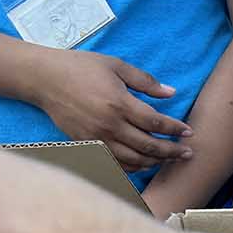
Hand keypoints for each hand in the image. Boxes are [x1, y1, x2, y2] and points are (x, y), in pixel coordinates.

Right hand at [36, 49, 194, 172]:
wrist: (44, 79)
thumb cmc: (81, 67)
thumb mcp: (116, 66)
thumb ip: (145, 81)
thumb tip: (171, 93)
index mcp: (119, 103)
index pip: (155, 123)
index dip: (175, 129)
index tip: (188, 132)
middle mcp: (109, 125)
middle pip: (148, 146)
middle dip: (172, 151)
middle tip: (187, 153)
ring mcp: (97, 139)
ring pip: (134, 160)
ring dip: (155, 162)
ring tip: (169, 159)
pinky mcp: (87, 146)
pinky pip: (116, 163)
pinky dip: (133, 167)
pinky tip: (145, 163)